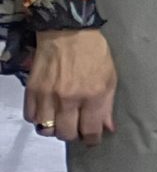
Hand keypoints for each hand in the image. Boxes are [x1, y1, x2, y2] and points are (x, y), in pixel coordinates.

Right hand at [27, 27, 115, 144]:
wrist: (67, 32)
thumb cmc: (93, 52)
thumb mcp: (110, 78)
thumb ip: (107, 106)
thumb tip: (107, 128)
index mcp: (92, 95)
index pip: (89, 131)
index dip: (92, 139)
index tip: (92, 139)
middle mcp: (69, 99)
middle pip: (66, 134)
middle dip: (73, 135)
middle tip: (77, 128)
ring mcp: (48, 95)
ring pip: (46, 129)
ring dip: (55, 129)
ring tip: (61, 121)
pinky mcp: (32, 90)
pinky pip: (31, 117)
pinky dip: (39, 119)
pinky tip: (48, 112)